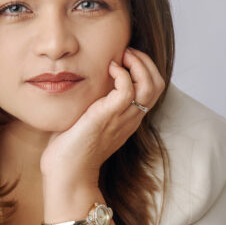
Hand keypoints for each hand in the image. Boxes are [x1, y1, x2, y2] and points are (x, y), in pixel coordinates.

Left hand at [39, 46, 164, 184]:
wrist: (67, 172)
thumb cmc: (71, 148)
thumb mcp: (87, 118)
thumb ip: (93, 101)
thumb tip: (82, 81)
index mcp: (128, 118)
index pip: (152, 89)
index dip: (145, 69)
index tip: (125, 58)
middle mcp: (131, 118)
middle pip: (157, 84)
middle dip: (146, 62)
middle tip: (126, 52)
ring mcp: (122, 118)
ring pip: (150, 85)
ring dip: (138, 63)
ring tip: (121, 56)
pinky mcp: (109, 116)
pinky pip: (128, 89)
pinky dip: (122, 73)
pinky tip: (108, 69)